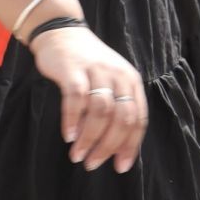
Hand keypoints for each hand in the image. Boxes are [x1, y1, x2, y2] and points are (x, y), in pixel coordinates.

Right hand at [26, 21, 147, 173]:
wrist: (61, 33)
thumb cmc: (86, 65)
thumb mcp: (109, 82)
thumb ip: (115, 109)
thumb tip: (113, 149)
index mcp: (131, 82)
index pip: (138, 119)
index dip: (130, 146)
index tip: (120, 166)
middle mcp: (118, 76)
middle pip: (121, 119)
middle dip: (108, 147)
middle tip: (93, 164)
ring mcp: (96, 72)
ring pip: (101, 112)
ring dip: (89, 138)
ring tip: (78, 155)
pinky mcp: (73, 71)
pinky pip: (76, 100)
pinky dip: (73, 121)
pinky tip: (68, 136)